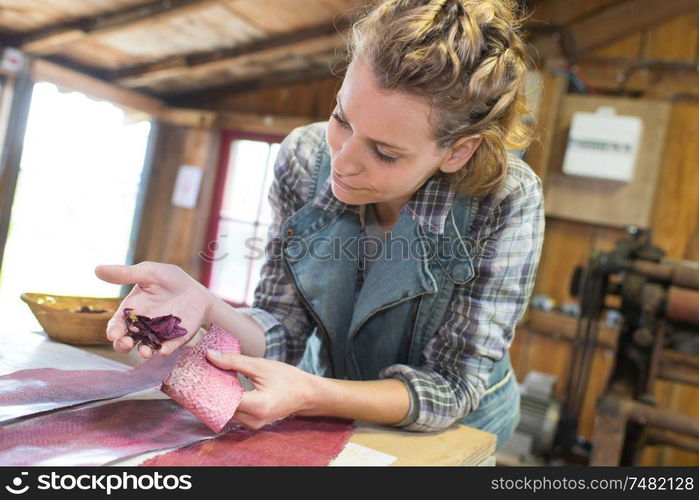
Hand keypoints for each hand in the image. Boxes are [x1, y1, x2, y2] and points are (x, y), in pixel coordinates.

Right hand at [95, 261, 212, 358]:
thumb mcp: (149, 273)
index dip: (113, 330)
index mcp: (131, 311)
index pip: (117, 324)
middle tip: (126, 343)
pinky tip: (165, 350)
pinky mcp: (175, 340)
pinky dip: (165, 350)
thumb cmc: (169, 280)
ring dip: (143, 352)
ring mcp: (157, 335)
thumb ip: (126, 274)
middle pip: (126, 341)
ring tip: (145, 352)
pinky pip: (168, 347)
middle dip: (122, 345)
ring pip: (145, 348)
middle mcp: (141, 327)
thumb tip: (97, 269)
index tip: (113, 334)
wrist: (196, 290)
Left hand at [206, 350, 314, 429]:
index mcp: (258, 405)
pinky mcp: (251, 422)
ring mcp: (252, 424)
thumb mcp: (261, 365)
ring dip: (219, 395)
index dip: (210, 386)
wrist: (305, 393)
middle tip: (204, 371)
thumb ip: (234, 361)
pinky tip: (225, 386)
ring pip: (225, 410)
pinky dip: (227, 399)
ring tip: (214, 376)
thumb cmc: (287, 378)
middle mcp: (253, 420)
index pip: (224, 399)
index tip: (201, 372)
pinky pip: (233, 412)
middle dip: (211, 389)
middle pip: (222, 406)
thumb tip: (210, 355)